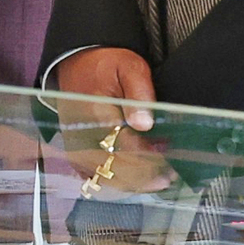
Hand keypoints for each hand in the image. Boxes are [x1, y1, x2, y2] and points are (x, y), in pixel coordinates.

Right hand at [48, 46, 169, 192]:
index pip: (125, 147)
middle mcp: (83, 132)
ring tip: (155, 182)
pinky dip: (111, 179)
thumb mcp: (129, 67)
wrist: (77, 62)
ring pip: (101, 174)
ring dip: (130, 182)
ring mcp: (76, 141)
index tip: (169, 165)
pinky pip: (90, 172)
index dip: (149, 160)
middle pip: (113, 167)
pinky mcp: (75, 146)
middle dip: (143, 177)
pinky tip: (131, 181)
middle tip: (167, 179)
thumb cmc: (106, 65)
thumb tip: (144, 124)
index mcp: (97, 113)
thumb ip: (139, 93)